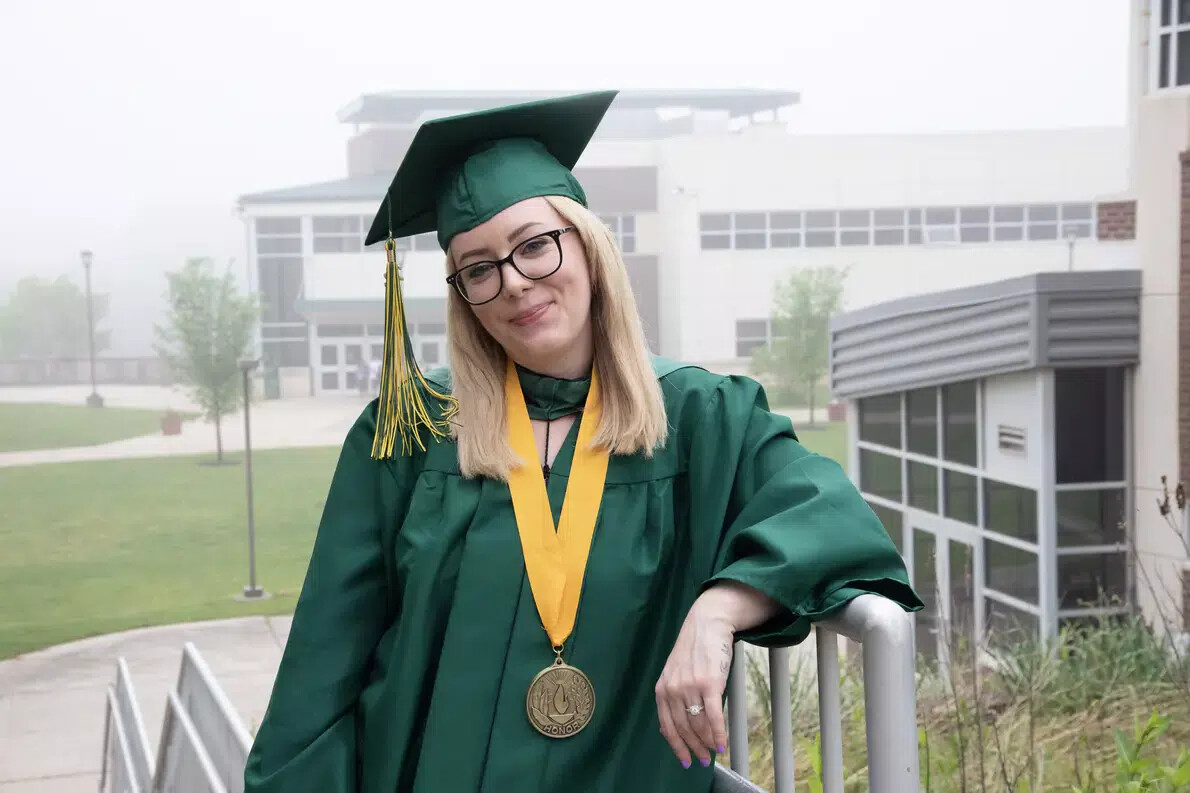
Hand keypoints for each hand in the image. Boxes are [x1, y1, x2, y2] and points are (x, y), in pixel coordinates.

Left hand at [654, 597, 734, 768]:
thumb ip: (672, 697)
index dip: (677, 746)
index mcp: (662, 689)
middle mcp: (673, 689)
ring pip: (699, 724)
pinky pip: (714, 716)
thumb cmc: (694, 650)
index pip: (667, 726)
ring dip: (707, 743)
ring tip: (713, 751)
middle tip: (702, 759)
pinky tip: (721, 743)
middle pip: (684, 728)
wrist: (707, 624)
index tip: (684, 760)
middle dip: (694, 747)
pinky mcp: (710, 683)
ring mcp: (691, 686)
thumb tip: (673, 727)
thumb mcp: (674, 673)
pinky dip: (718, 733)